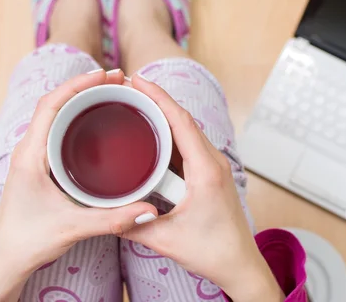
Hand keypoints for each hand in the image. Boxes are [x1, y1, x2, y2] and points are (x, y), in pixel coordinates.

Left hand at [0, 69, 157, 276]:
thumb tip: (149, 208)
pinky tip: (96, 120)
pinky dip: (77, 115)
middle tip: (118, 79)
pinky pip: (57, 128)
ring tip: (111, 91)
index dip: (77, 84)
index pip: (50, 105)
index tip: (104, 75)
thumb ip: (113, 218)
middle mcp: (28, 149)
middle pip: (54, 102)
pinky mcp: (40, 164)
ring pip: (55, 113)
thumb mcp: (73, 227)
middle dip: (85, 85)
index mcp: (30, 155)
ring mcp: (33, 156)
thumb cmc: (29, 241)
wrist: (8, 259)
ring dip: (80, 98)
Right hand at [125, 75, 283, 301]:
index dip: (158, 97)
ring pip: (187, 131)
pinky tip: (152, 136)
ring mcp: (214, 166)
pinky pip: (189, 146)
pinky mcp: (211, 174)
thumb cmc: (213, 251)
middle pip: (183, 119)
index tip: (137, 80)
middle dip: (156, 100)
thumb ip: (133, 224)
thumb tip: (106, 212)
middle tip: (128, 90)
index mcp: (206, 170)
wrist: (239, 264)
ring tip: (136, 106)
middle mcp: (213, 162)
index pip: (181, 121)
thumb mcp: (166, 239)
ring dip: (164, 116)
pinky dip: (170, 135)